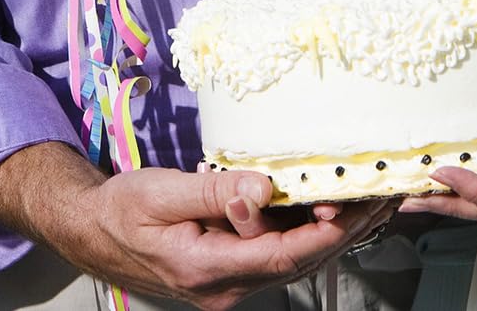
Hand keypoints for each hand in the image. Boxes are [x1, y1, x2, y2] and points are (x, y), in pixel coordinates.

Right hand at [63, 166, 394, 308]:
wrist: (90, 231)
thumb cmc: (123, 209)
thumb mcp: (163, 193)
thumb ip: (215, 193)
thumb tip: (264, 188)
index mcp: (209, 270)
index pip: (286, 255)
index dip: (330, 232)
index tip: (361, 205)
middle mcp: (226, 288)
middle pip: (300, 262)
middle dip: (347, 230)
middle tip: (386, 195)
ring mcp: (228, 285)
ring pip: (294, 260)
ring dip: (334, 231)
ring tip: (373, 198)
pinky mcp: (229, 273)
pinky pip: (278, 255)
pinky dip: (308, 232)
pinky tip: (330, 207)